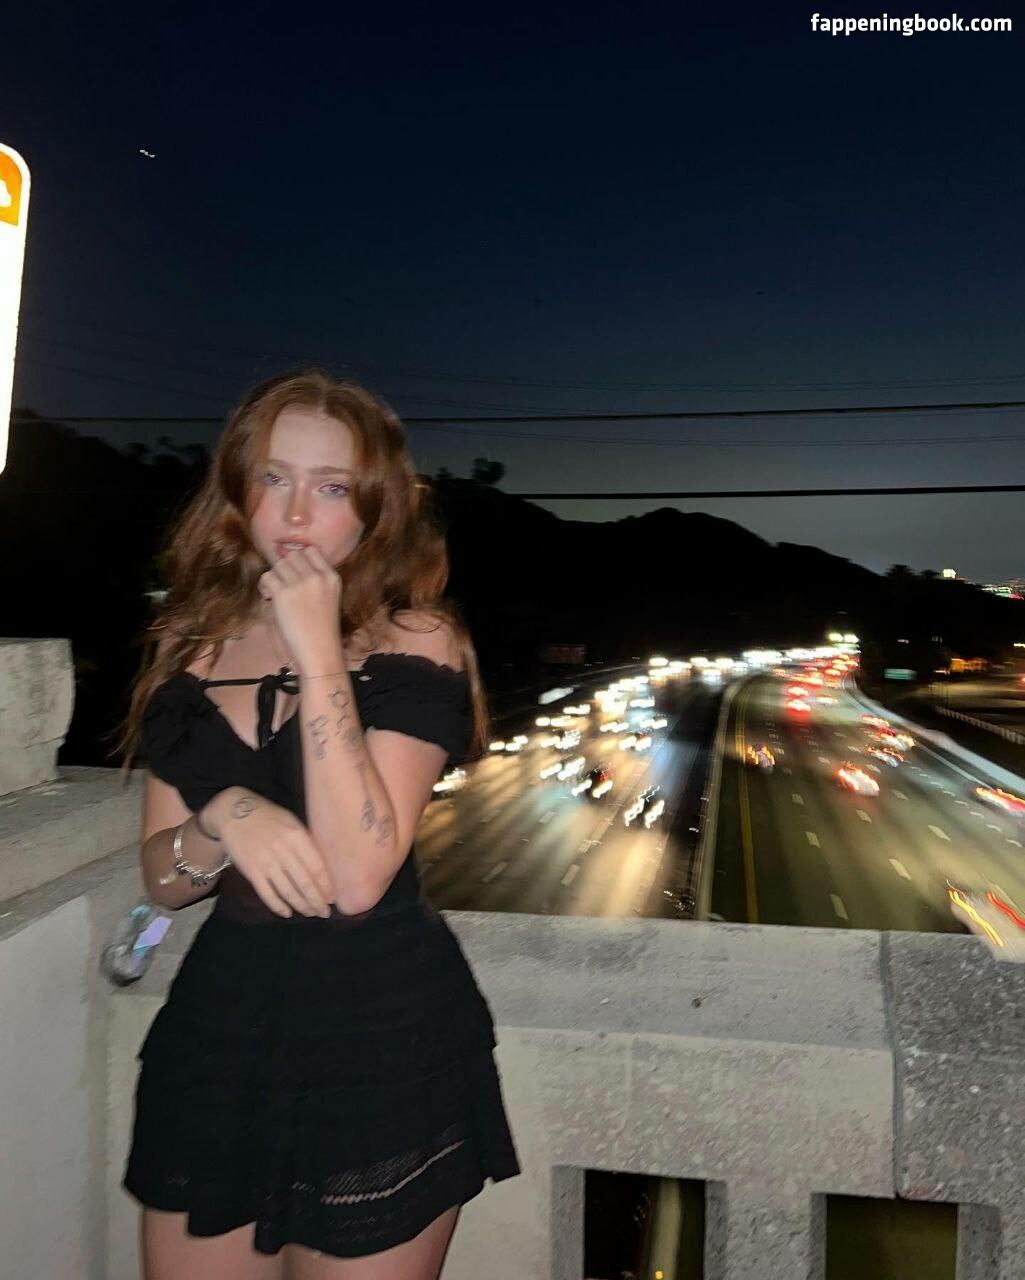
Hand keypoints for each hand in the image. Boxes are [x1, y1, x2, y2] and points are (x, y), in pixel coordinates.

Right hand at [202, 789, 334, 917]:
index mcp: (296, 835)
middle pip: (304, 882)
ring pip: (287, 891)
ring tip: (310, 913)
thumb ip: (305, 841)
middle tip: (325, 913)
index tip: (333, 897)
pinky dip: (278, 906)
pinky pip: (267, 894)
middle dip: (317, 900)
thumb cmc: (268, 816)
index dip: (326, 885)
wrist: (233, 813)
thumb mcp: (290, 821)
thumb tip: (324, 865)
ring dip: (301, 905)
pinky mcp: (251, 871)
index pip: (316, 866)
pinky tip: (287, 913)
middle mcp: (282, 849)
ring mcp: (265, 862)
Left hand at [257, 546, 341, 671]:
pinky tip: (270, 599)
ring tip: (275, 594)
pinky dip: (264, 586)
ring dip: (274, 577)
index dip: (299, 560)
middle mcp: (317, 576)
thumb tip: (290, 567)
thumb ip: (317, 581)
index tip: (294, 573)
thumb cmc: (323, 631)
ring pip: (278, 564)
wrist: (319, 652)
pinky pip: (267, 577)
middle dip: (285, 568)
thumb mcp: (330, 598)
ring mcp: (300, 583)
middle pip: (292, 555)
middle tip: (283, 585)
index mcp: (332, 577)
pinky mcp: (283, 593)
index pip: (311, 551)